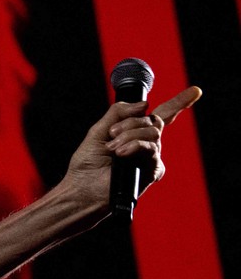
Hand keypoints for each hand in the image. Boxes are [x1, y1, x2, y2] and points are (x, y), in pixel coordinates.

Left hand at [61, 84, 201, 212]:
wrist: (83, 188)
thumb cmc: (88, 164)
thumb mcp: (99, 131)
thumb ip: (117, 113)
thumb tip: (143, 105)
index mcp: (135, 133)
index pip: (160, 115)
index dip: (178, 103)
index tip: (195, 90)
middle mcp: (147, 144)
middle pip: (153, 121)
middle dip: (131, 123)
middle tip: (111, 135)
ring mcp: (151, 157)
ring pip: (152, 133)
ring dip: (129, 135)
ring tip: (112, 148)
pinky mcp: (152, 170)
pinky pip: (150, 149)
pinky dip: (134, 146)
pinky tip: (121, 153)